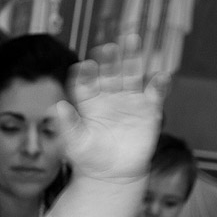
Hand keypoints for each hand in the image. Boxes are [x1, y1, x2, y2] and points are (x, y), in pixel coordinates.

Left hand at [50, 34, 167, 183]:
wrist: (112, 175)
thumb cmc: (89, 159)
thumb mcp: (75, 143)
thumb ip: (68, 124)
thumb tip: (57, 106)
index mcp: (91, 102)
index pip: (87, 82)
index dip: (86, 73)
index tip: (84, 66)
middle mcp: (110, 96)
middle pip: (111, 71)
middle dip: (110, 58)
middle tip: (108, 46)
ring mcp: (130, 101)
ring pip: (132, 74)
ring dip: (133, 58)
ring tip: (132, 40)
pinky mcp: (149, 111)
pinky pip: (155, 94)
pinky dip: (159, 84)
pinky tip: (159, 76)